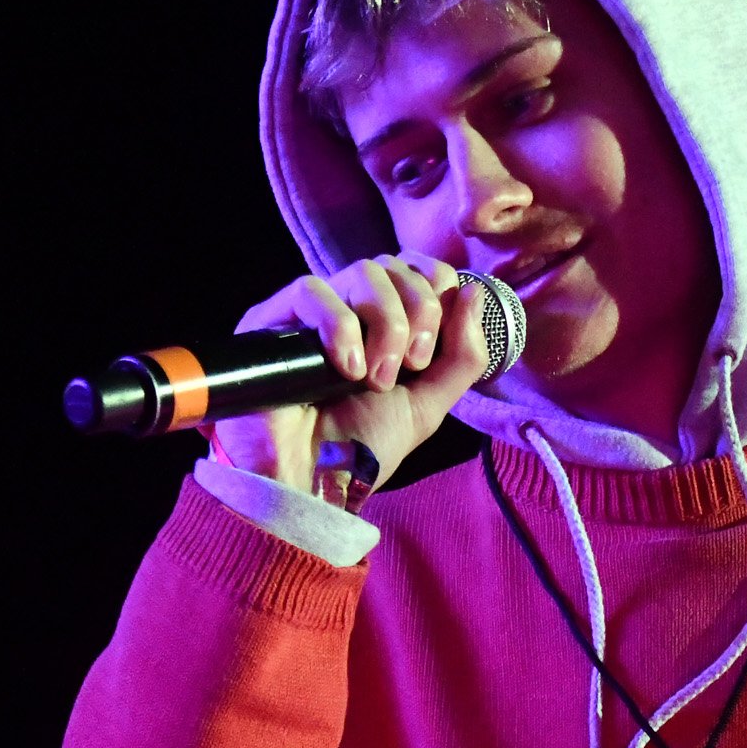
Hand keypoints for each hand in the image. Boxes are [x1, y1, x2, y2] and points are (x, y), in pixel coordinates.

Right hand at [212, 252, 493, 494]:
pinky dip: (340, 326)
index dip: (437, 295)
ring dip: (385, 323)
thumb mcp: (428, 405)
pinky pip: (311, 290)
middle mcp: (352, 309)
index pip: (422, 270)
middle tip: (409, 367)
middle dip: (417, 313)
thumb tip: (474, 293)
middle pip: (396, 266)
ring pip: (361, 271)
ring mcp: (314, 312)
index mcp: (390, 322)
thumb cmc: (363, 447)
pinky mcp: (272, 319)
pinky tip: (346, 368)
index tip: (428, 355)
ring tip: (374, 377)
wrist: (313, 481)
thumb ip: (462, 356)